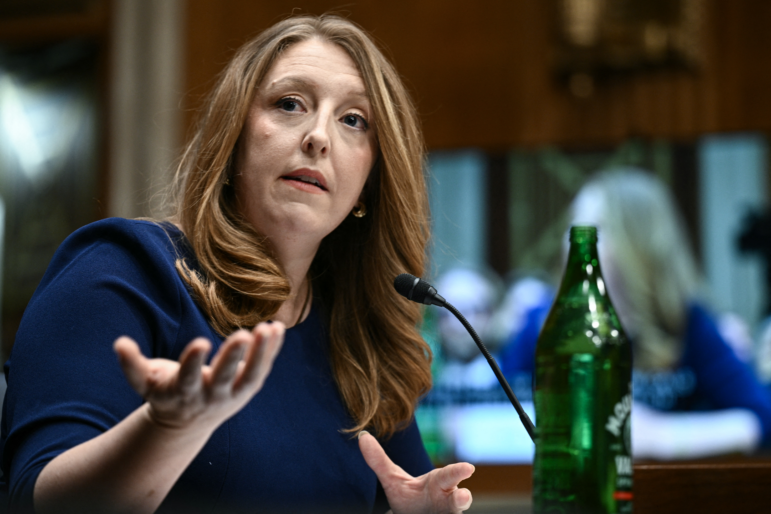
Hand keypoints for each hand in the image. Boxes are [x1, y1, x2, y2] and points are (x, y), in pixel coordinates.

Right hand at [113, 322, 284, 432]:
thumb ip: (131, 365)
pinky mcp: (248, 388)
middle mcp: (210, 395)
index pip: (188, 378)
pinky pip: (263, 368)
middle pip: (224, 378)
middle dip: (233, 356)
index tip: (201, 342)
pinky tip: (278, 327)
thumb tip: (119, 343)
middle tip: (244, 333)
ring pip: (251, 376)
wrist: (187, 422)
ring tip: (268, 328)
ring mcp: (233, 394)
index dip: (193, 361)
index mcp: (183, 392)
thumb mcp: (144, 383)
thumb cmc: (164, 392)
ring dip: (262, 353)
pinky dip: (272, 349)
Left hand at [359, 431, 473, 513]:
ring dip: (455, 512)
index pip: (449, 475)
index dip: (459, 471)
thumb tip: (362, 437)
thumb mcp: (392, 480)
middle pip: (457, 500)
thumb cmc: (408, 497)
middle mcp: (447, 501)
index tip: (469, 468)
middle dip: (461, 499)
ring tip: (458, 504)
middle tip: (463, 496)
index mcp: (438, 482)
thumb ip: (378, 461)